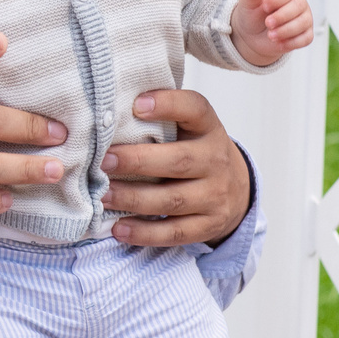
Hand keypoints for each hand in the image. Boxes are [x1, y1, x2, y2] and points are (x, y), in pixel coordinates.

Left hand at [102, 89, 250, 246]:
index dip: (168, 104)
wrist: (235, 188)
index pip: (196, 109)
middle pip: (178, 161)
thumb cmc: (193, 151)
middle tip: (104, 161)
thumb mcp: (187, 128)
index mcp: (208, 128)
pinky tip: (119, 228)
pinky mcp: (209, 225)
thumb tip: (105, 108)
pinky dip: (146, 233)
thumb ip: (158, 119)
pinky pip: (176, 232)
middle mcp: (216, 160)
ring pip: (173, 199)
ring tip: (103, 196)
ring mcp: (216, 195)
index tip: (137, 104)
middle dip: (137, 161)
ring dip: (134, 199)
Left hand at [230, 0, 312, 65]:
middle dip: (281, 16)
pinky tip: (279, 43)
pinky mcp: (305, 33)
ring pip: (303, 23)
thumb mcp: (247, 2)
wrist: (251, 34)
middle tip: (267, 23)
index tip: (264, 7)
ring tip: (270, 35)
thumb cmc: (252, 13)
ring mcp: (304, 17)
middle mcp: (298, 1)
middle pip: (299, 6)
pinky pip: (306, 38)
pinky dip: (292, 43)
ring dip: (285, 31)